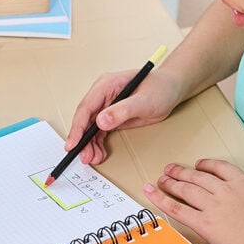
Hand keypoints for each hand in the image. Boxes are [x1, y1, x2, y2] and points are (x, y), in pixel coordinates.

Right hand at [67, 68, 182, 164]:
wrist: (170, 90)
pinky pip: (99, 131)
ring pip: (91, 127)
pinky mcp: (112, 116)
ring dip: (90, 144)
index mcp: (107, 85)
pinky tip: (99, 153)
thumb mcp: (144, 101)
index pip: (86, 107)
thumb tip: (100, 121)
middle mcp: (103, 94)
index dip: (78, 127)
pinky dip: (97, 143)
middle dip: (83, 140)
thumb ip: (122, 111)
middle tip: (85, 157)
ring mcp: (106, 105)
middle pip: (85, 119)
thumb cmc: (160, 89)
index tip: (73, 143)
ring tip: (93, 159)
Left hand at [143, 159, 243, 243]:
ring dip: (170, 183)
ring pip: (186, 190)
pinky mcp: (205, 225)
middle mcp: (226, 191)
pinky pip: (177, 210)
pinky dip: (162, 201)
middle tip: (170, 169)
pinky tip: (152, 194)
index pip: (221, 168)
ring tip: (159, 180)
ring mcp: (214, 207)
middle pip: (198, 177)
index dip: (207, 165)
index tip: (199, 164)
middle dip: (182, 172)